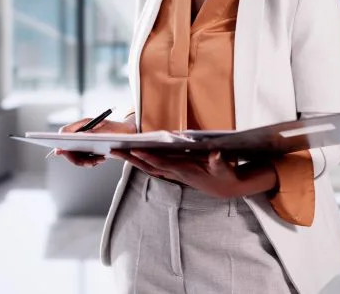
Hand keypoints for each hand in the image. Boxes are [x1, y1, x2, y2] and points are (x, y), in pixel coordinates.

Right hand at [53, 116, 136, 167]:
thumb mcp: (107, 131)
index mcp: (83, 124)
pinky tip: (102, 159)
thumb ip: (92, 133)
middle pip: (68, 147)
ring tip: (101, 160)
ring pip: (76, 156)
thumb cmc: (119, 129)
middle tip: (91, 163)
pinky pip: (84, 159)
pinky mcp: (89, 150)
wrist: (129, 134)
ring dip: (86, 161)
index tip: (60, 151)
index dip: (60, 141)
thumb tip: (78, 137)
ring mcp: (84, 142)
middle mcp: (81, 133)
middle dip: (76, 158)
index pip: (64, 132)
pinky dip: (91, 162)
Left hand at [112, 149, 277, 198]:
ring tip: (118, 153)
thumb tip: (215, 154)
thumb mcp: (225, 168)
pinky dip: (143, 162)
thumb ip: (219, 161)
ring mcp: (174, 175)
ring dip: (133, 161)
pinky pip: (154, 168)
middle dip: (131, 159)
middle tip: (113, 151)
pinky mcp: (175, 174)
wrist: (226, 188)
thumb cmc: (225, 176)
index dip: (148, 157)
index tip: (133, 150)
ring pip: (149, 168)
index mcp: (185, 170)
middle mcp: (176, 173)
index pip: (162, 163)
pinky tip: (136, 157)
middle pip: (148, 167)